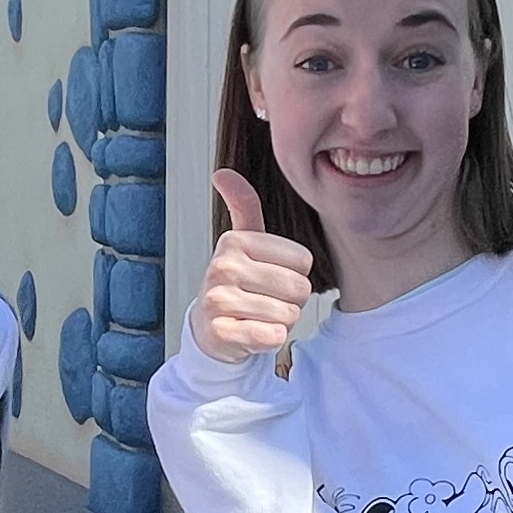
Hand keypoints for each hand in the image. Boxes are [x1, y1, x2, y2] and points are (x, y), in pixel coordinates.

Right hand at [189, 172, 314, 364]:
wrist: (209, 329)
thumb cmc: (236, 283)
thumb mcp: (242, 242)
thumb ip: (242, 205)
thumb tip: (221, 172)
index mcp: (235, 241)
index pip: (303, 261)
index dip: (295, 274)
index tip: (269, 277)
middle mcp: (222, 267)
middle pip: (299, 288)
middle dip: (291, 300)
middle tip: (265, 300)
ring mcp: (218, 301)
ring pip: (288, 315)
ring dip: (281, 321)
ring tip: (257, 316)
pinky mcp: (222, 333)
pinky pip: (274, 336)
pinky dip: (271, 339)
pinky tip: (252, 333)